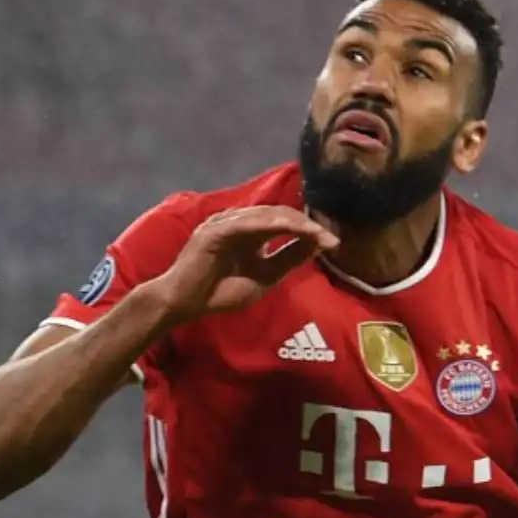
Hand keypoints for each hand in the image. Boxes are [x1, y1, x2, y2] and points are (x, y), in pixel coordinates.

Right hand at [154, 206, 338, 322]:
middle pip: (279, 213)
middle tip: (330, 237)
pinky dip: (271, 225)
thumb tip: (317, 244)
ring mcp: (225, 222)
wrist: (184, 304)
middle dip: (307, 224)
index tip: (333, 241)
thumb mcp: (264, 277)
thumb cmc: (219, 293)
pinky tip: (290, 229)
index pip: (284, 221)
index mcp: (249, 231)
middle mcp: (238, 221)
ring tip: (317, 234)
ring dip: (295, 223)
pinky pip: (248, 224)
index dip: (308, 228)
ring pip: (267, 215)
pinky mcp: (215, 230)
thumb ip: (287, 259)